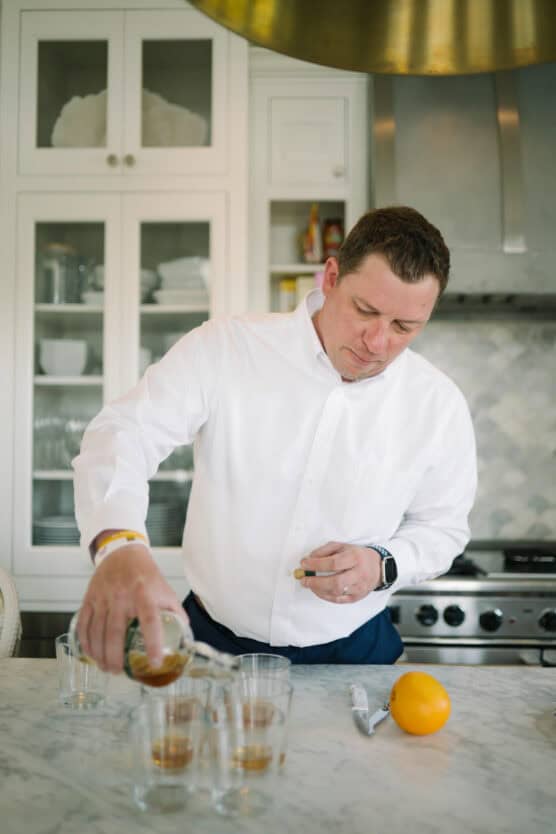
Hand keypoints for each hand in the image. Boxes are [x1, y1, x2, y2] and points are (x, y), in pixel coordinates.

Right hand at [77, 543, 187, 672]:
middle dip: (115, 657)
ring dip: (99, 654)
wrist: (122, 553)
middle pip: (115, 632)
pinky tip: (90, 654)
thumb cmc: (146, 575)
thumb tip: (185, 639)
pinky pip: (83, 623)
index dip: (153, 643)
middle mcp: (122, 596)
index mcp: (145, 594)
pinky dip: (85, 642)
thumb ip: (175, 614)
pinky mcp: (89, 598)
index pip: (150, 621)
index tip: (154, 663)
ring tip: (105, 668)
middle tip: (118, 672)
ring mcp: (103, 597)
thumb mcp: (165, 590)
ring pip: (97, 631)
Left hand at [299, 541, 381, 603]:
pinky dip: (326, 596)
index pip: (334, 563)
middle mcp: (359, 574)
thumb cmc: (357, 555)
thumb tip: (310, 558)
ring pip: (337, 593)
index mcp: (355, 558)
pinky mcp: (357, 597)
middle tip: (303, 579)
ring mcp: (359, 588)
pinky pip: (339, 600)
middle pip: (335, 582)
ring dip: (319, 590)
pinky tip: (319, 591)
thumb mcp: (342, 546)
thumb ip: (325, 550)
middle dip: (316, 582)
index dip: (316, 564)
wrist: (378, 568)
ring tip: (310, 585)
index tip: (304, 564)